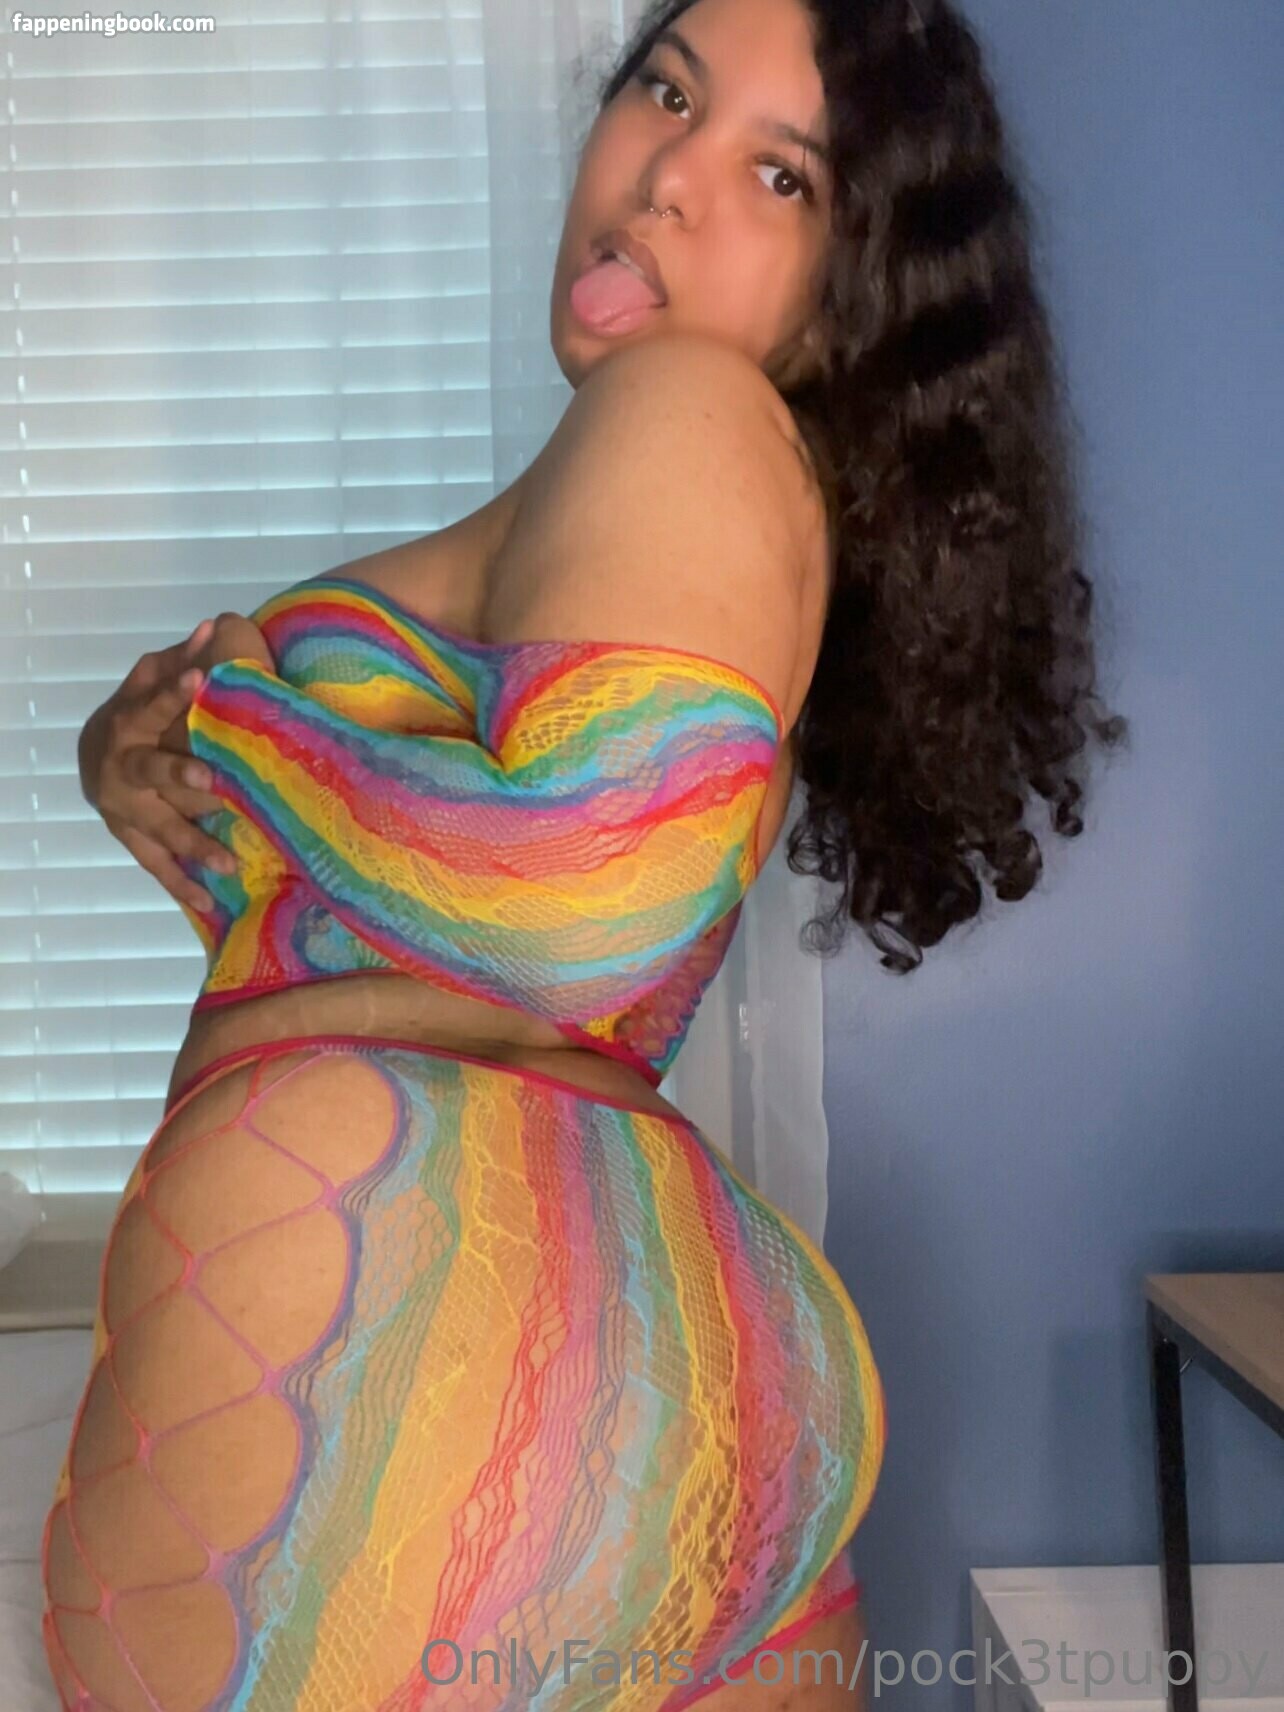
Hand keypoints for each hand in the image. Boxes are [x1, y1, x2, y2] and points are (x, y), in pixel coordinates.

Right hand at [82, 613, 273, 913]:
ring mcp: (124, 807)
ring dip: (192, 844)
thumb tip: (216, 623)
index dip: (172, 689)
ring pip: (158, 826)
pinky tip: (210, 902)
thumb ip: (182, 657)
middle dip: (178, 772)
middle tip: (212, 778)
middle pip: (150, 769)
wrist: (95, 755)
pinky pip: (155, 864)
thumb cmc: (137, 711)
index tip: (200, 673)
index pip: (150, 701)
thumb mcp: (151, 680)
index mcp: (127, 721)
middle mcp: (121, 766)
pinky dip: (181, 883)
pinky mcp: (131, 836)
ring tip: (229, 862)